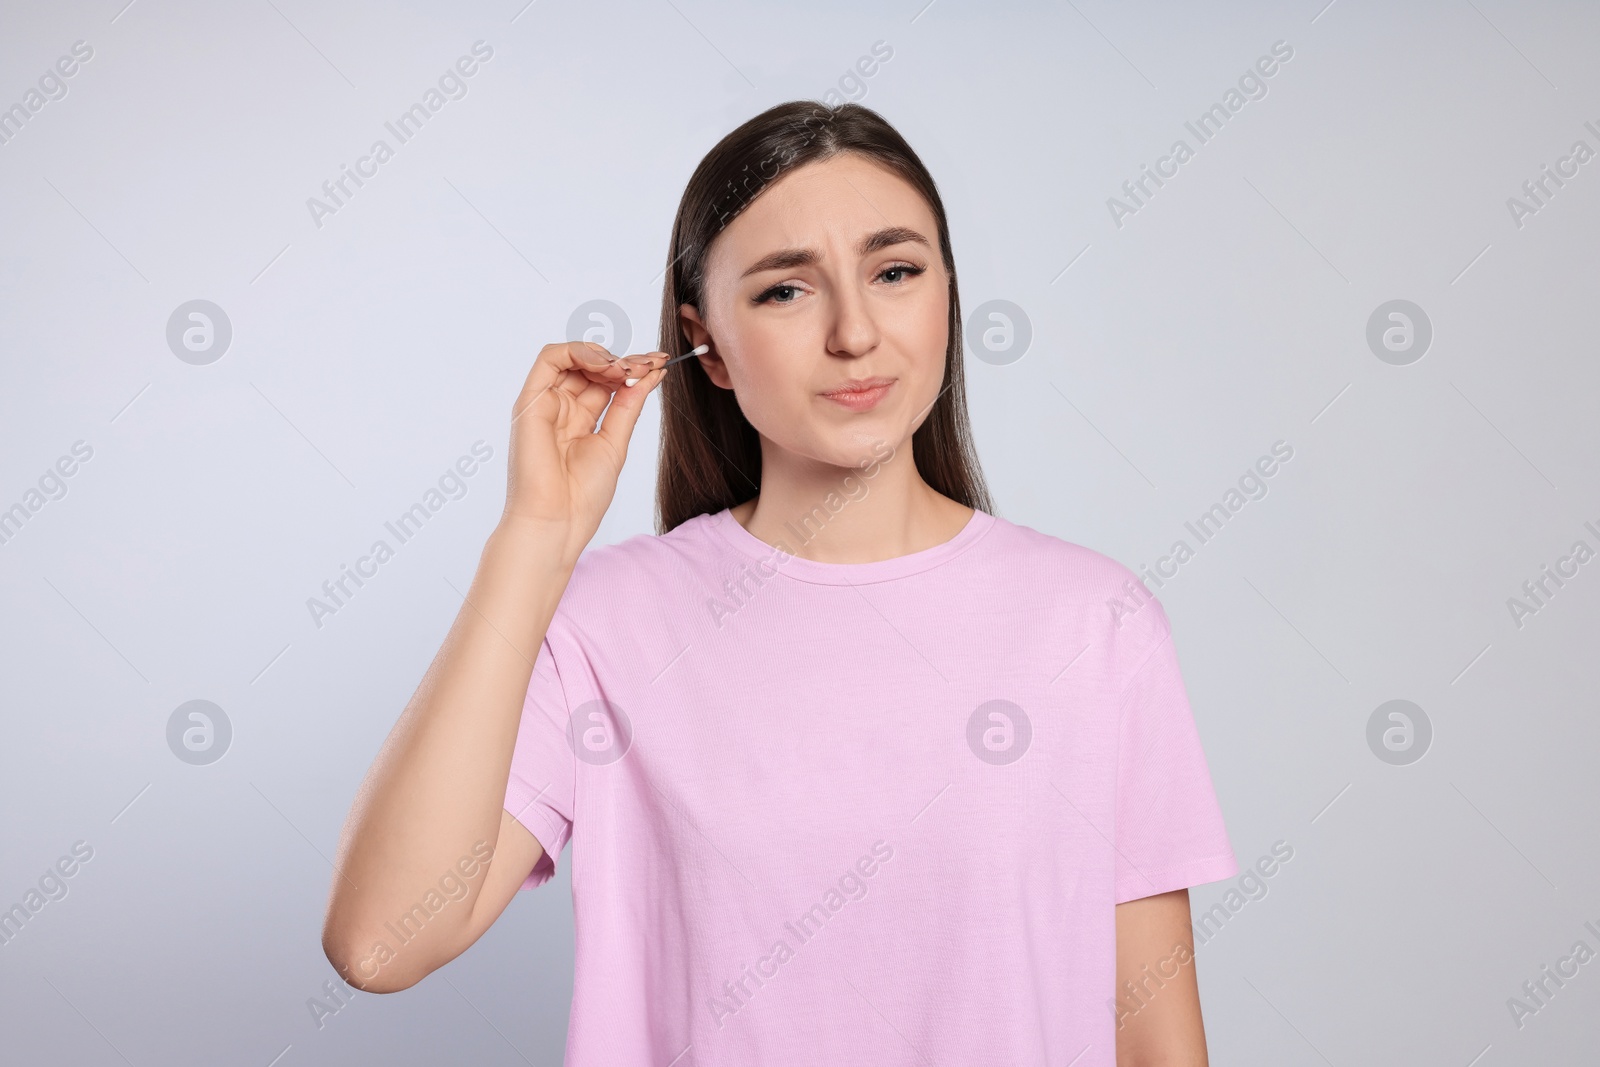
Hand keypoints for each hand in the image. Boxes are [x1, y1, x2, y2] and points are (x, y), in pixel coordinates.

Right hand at [498, 341, 669, 563]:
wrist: (557, 521)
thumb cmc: (582, 495)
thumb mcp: (616, 442)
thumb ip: (629, 405)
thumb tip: (651, 374)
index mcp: (580, 420)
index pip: (607, 381)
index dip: (633, 369)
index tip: (660, 365)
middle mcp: (561, 408)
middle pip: (592, 367)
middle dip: (625, 360)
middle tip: (650, 364)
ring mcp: (545, 403)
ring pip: (572, 357)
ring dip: (605, 356)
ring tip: (628, 369)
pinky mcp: (530, 401)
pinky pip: (549, 359)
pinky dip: (580, 352)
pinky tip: (606, 366)